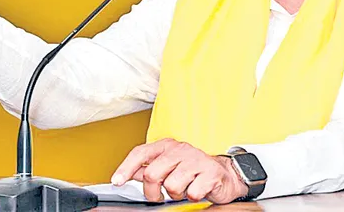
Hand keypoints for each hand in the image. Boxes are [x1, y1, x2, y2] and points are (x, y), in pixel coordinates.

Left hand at [111, 139, 247, 203]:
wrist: (225, 174)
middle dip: (153, 191)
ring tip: (183, 189)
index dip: (126, 168)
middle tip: (160, 194)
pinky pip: (192, 193)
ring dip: (176, 194)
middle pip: (152, 174)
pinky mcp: (210, 173)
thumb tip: (129, 173)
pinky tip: (197, 189)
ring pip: (171, 186)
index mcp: (167, 146)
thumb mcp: (169, 165)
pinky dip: (192, 197)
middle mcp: (180, 150)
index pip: (141, 153)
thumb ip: (148, 168)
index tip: (117, 181)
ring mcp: (196, 160)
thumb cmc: (194, 170)